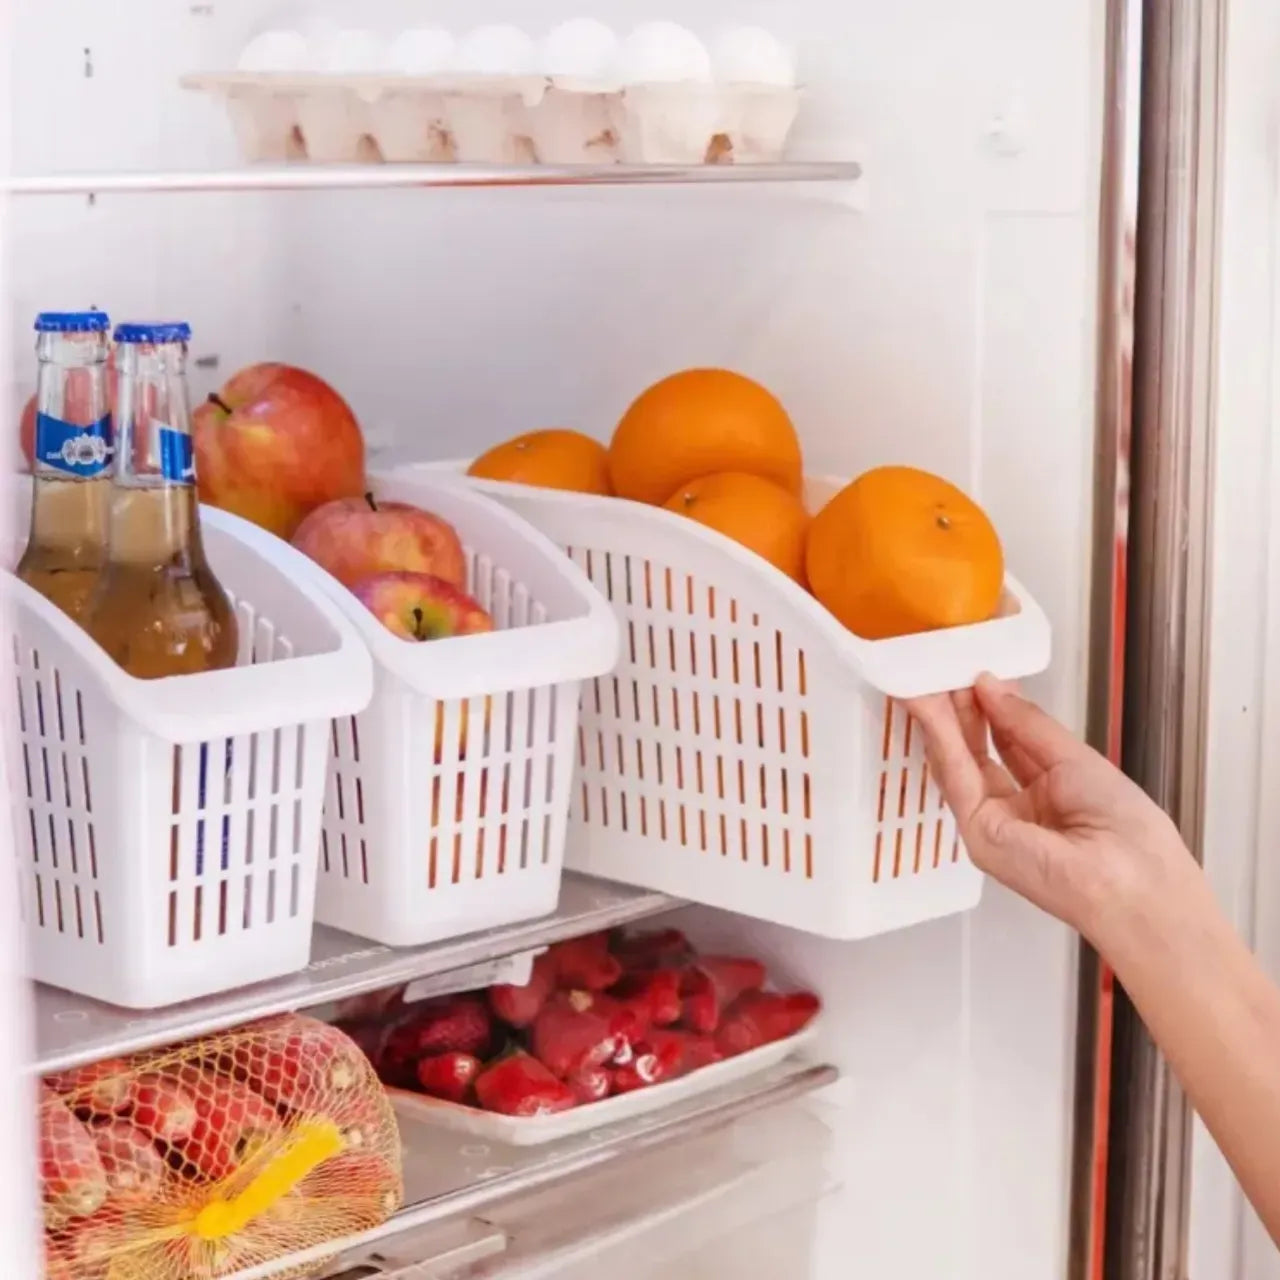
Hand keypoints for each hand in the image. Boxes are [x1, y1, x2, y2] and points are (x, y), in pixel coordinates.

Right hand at [908, 674, 1198, 951]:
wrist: (1137, 884)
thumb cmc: (1127, 832)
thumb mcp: (1074, 758)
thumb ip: (1026, 723)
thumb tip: (988, 686)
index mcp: (1044, 794)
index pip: (1004, 742)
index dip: (987, 705)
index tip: (971, 671)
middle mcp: (1013, 810)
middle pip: (975, 751)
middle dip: (957, 707)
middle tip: (941, 666)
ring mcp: (991, 825)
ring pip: (956, 761)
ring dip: (939, 717)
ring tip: (925, 675)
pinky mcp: (977, 834)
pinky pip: (955, 776)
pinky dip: (941, 737)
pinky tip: (931, 707)